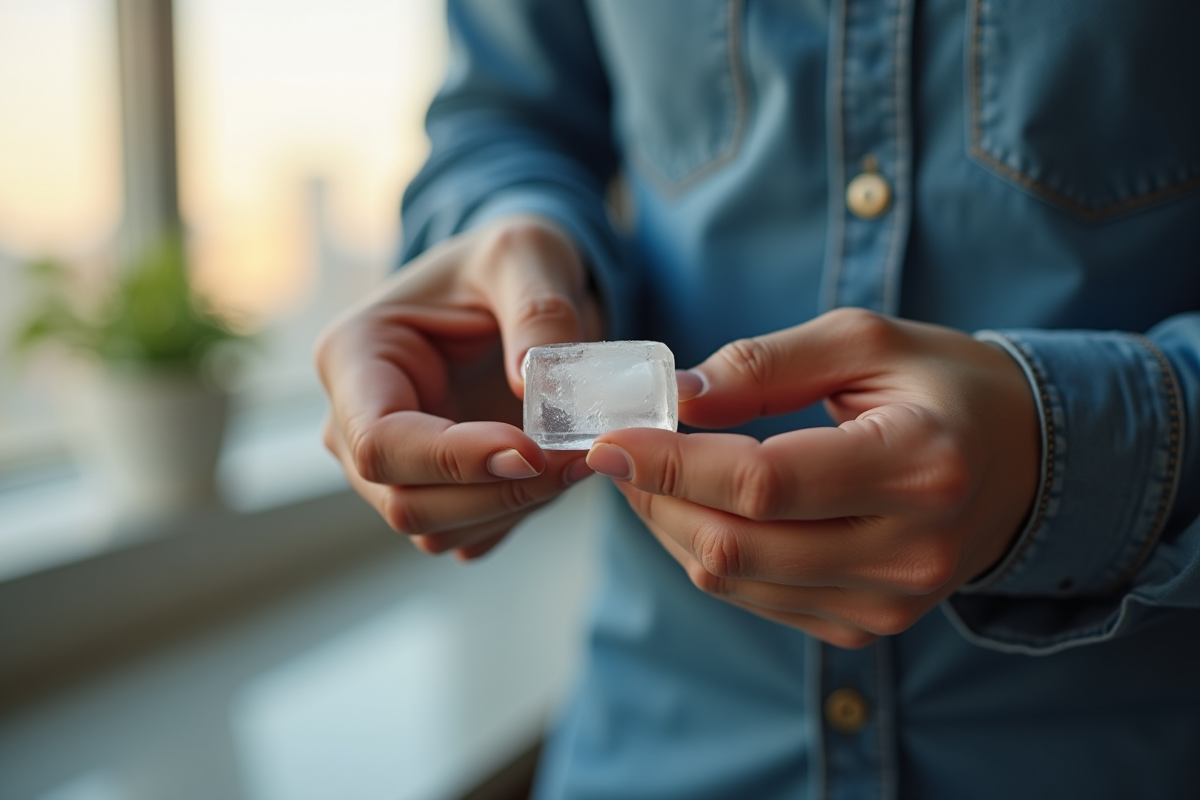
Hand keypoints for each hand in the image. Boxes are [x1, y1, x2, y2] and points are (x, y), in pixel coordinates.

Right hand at [316, 216, 600, 558]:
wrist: (517, 287)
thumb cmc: (507, 260)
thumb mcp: (529, 252)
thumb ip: (537, 311)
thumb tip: (534, 384)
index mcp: (354, 357)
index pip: (379, 441)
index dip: (453, 459)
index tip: (531, 451)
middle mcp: (354, 420)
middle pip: (405, 499)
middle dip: (497, 491)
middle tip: (577, 458)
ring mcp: (392, 465)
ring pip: (435, 528)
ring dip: (513, 507)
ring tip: (577, 457)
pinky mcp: (435, 491)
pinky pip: (466, 535)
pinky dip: (514, 518)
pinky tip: (556, 474)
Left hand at [586, 309, 1038, 647]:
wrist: (1026, 462)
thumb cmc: (944, 387)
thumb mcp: (866, 340)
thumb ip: (766, 363)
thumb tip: (675, 397)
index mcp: (918, 465)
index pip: (765, 482)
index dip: (672, 463)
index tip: (607, 438)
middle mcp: (909, 551)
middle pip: (737, 544)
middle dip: (655, 495)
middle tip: (619, 450)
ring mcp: (889, 602)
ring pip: (733, 580)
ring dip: (671, 525)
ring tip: (654, 471)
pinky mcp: (868, 626)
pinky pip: (755, 599)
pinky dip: (709, 553)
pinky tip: (702, 507)